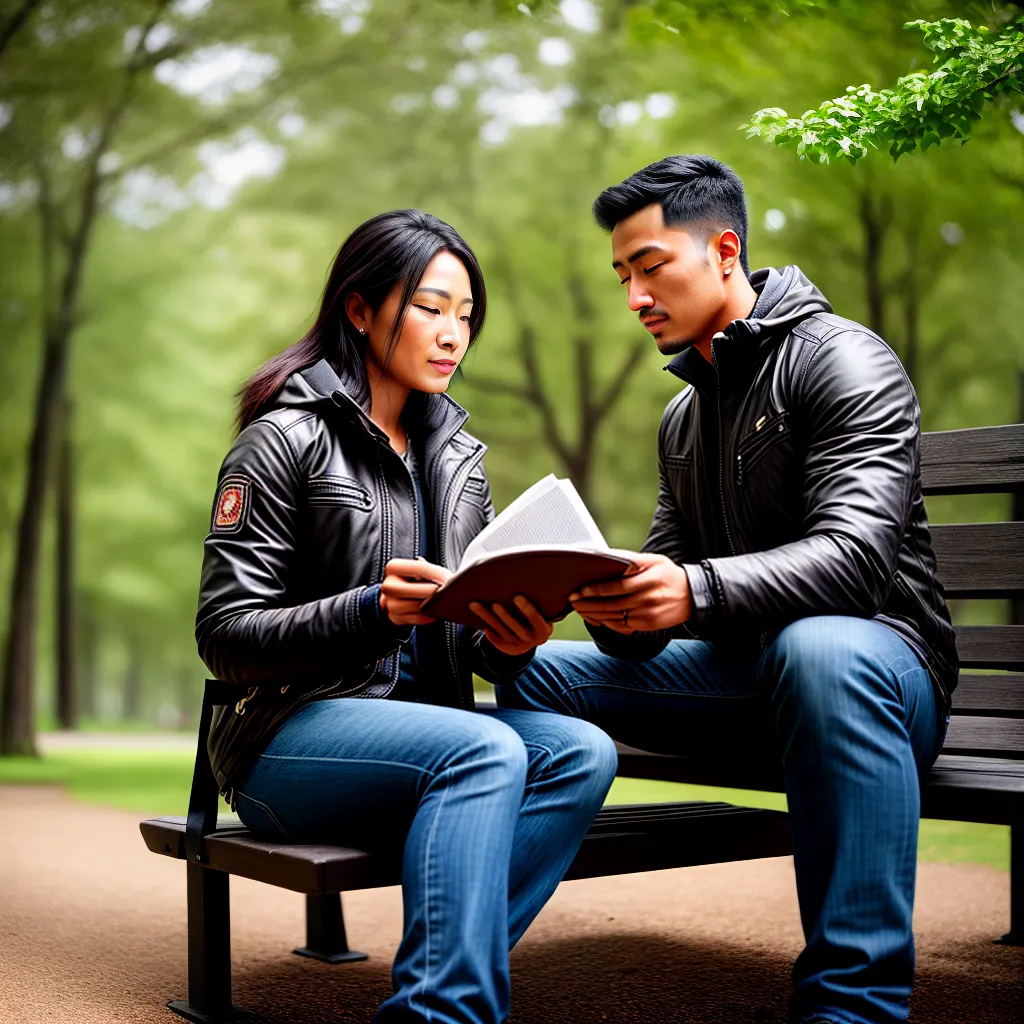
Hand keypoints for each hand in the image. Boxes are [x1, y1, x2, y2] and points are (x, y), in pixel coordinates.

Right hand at [380, 558, 451, 625]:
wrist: (395, 596)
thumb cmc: (411, 580)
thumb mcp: (417, 569)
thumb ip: (429, 569)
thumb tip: (447, 576)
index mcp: (393, 567)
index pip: (420, 568)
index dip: (437, 574)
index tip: (449, 578)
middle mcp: (388, 585)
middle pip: (415, 589)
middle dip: (433, 591)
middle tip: (446, 591)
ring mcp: (390, 603)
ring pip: (416, 606)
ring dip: (432, 604)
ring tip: (441, 600)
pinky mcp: (396, 618)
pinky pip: (417, 618)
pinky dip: (429, 615)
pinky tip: (434, 610)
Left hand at [468, 595, 553, 656]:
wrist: (536, 635)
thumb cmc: (541, 613)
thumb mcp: (547, 611)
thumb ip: (545, 600)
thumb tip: (545, 572)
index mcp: (544, 629)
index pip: (536, 619)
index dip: (527, 609)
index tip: (516, 596)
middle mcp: (533, 640)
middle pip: (516, 628)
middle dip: (504, 616)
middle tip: (494, 603)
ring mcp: (520, 645)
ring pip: (502, 633)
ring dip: (489, 619)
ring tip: (475, 605)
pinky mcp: (510, 649)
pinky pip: (498, 642)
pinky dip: (490, 634)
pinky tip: (481, 624)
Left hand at [569, 552, 691, 633]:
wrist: (693, 596)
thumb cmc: (668, 574)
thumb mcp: (654, 561)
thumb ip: (631, 560)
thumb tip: (606, 556)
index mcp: (650, 579)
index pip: (618, 586)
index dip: (596, 590)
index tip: (580, 590)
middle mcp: (650, 598)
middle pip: (613, 603)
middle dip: (589, 603)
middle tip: (573, 600)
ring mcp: (649, 613)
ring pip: (615, 616)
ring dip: (594, 613)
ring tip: (579, 608)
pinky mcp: (649, 625)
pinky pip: (623, 626)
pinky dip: (606, 622)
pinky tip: (595, 617)